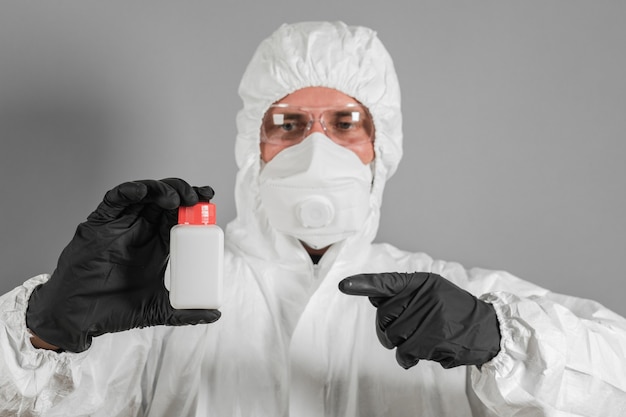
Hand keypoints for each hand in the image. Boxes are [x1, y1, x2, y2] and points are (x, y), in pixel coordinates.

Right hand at [26, 178, 220, 352]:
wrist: (78, 317)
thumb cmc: (115, 310)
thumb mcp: (158, 310)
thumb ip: (186, 312)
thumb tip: (216, 315)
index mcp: (157, 244)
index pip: (180, 217)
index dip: (195, 205)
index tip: (209, 198)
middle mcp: (141, 230)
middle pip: (164, 200)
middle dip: (182, 192)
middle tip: (196, 196)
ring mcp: (120, 225)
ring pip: (142, 195)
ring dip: (160, 189)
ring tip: (174, 198)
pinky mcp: (98, 224)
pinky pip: (112, 201)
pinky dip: (127, 192)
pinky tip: (141, 192)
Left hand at [338, 272, 499, 368]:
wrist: (487, 329)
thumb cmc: (453, 310)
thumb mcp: (432, 291)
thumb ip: (403, 292)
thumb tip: (372, 295)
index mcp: (421, 281)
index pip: (387, 281)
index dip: (363, 283)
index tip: (343, 285)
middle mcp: (424, 295)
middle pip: (383, 316)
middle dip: (389, 327)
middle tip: (408, 329)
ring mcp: (430, 316)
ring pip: (391, 336)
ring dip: (401, 344)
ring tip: (421, 339)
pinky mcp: (434, 338)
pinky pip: (404, 353)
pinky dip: (408, 358)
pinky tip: (422, 352)